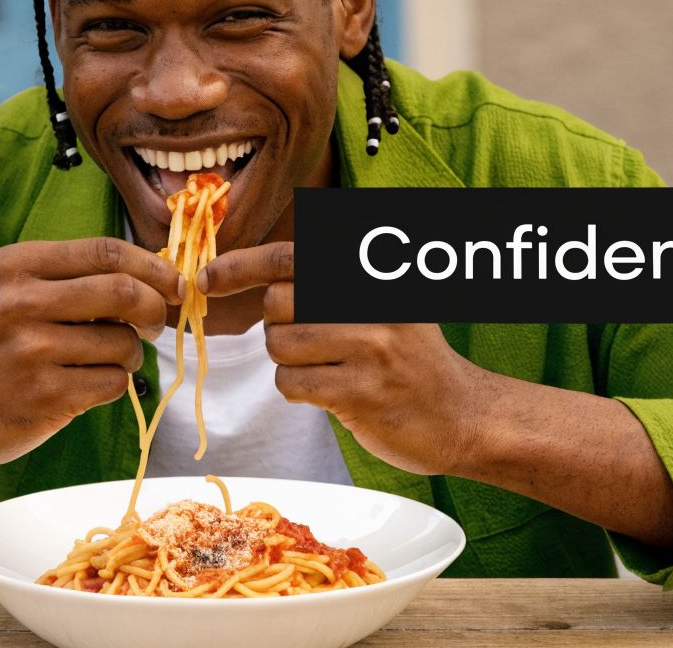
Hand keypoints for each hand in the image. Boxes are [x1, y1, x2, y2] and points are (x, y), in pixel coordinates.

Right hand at [0, 238, 183, 467]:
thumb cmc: (1, 343)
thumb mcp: (20, 291)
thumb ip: (79, 276)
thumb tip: (162, 275)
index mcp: (16, 265)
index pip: (106, 251)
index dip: (153, 267)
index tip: (175, 284)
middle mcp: (19, 302)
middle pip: (123, 292)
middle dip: (154, 310)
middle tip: (153, 324)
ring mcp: (31, 351)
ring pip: (123, 343)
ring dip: (132, 354)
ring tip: (108, 359)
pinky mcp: (45, 396)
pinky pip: (114, 382)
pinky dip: (116, 383)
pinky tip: (89, 383)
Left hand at [199, 242, 491, 474]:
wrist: (463, 415)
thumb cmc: (411, 357)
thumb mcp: (386, 301)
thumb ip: (331, 280)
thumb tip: (253, 272)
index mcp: (373, 272)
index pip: (289, 257)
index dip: (240, 265)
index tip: (209, 280)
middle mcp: (373, 302)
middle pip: (277, 303)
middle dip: (279, 325)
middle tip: (313, 341)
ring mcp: (370, 347)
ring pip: (280, 345)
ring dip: (289, 362)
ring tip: (328, 368)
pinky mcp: (360, 392)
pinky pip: (292, 384)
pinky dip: (299, 390)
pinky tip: (331, 392)